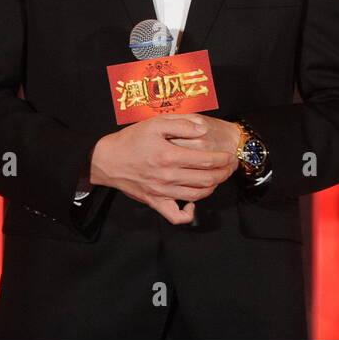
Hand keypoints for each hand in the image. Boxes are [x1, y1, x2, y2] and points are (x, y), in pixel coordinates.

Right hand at [88, 116, 237, 224]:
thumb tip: (203, 129)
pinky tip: (193, 202)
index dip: (223, 159)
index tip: (230, 156)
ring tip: (218, 178)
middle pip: (207, 179)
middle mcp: (168, 176)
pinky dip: (189, 213)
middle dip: (224, 173)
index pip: (207, 160)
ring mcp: (162, 192)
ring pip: (197, 195)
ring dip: (213, 187)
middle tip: (231, 166)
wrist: (108, 160)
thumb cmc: (132, 140)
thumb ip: (181, 124)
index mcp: (169, 156)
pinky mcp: (155, 202)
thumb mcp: (155, 123)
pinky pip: (176, 216)